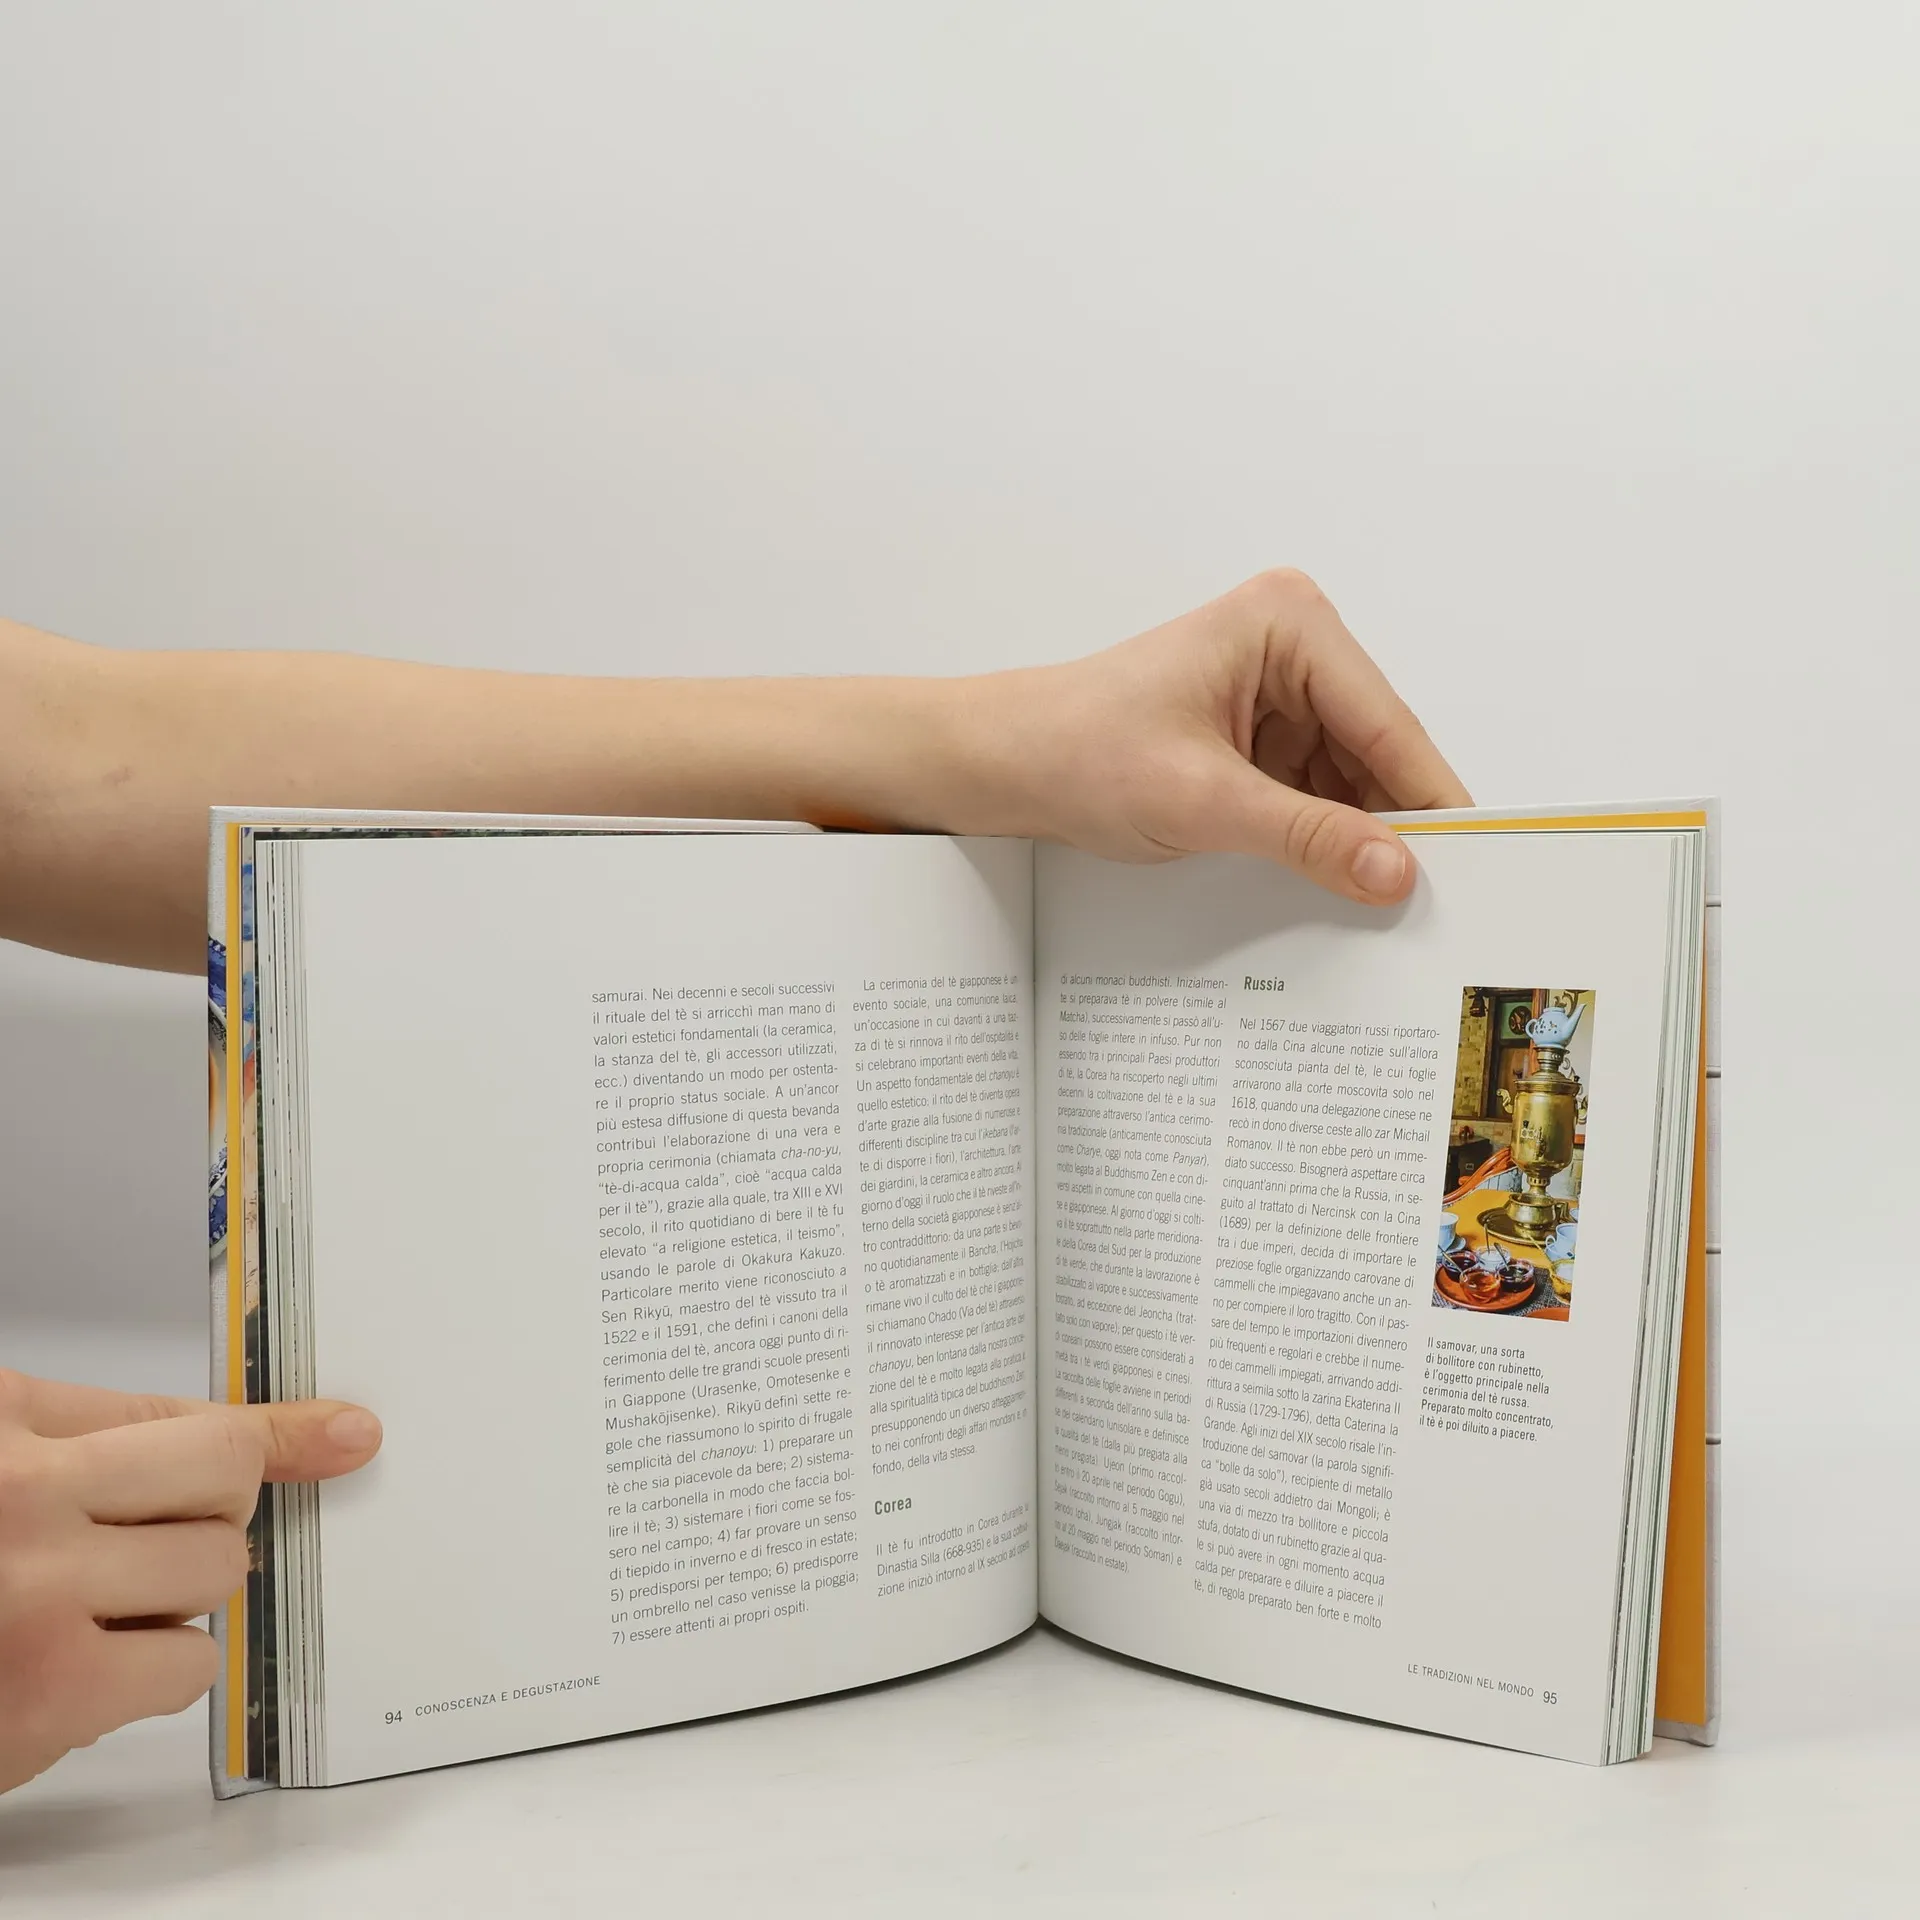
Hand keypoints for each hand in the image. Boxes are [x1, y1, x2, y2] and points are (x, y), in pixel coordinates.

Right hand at [0, 1371, 380, 1793]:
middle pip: (222, 1479)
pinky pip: (186, 1663)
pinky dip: (156, 1672)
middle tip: (144, 1546)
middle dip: (204, 1517)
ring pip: (215, 1572)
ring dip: (174, 1598)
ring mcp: (37, 1592)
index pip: (177, 1410)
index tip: (333, 1432)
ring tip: (87, 1607)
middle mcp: (20, 1492)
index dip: (267, 1431)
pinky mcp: (49, 1692)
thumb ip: (83, 1438)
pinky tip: (83, 1666)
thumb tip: (237, 1445)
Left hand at [951, 569, 1470, 903]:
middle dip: (1397, 822)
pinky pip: (1318, 792)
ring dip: (1361, 836)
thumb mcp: (1202, 801)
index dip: (1431, 799)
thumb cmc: (1077, 749)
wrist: (1004, 764)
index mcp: (1287, 624)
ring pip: (1354, 778)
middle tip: (1437, 903)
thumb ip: (1306, 836)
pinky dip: (1327, 836)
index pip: (1386, 723)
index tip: (1478, 863)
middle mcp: (1293, 644)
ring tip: (1385, 903)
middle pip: (1379, 750)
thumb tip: (1394, 870)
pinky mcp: (1261, 735)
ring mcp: (1280, 690)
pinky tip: (1340, 883)